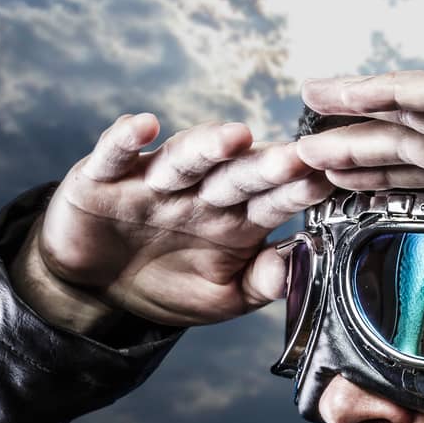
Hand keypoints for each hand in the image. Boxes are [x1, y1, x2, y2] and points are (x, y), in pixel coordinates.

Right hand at [15, 114, 334, 333]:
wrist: (97, 290)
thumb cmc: (167, 284)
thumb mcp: (221, 296)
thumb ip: (260, 283)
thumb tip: (296, 269)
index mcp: (234, 217)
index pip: (272, 200)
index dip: (297, 190)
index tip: (326, 181)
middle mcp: (199, 191)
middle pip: (235, 174)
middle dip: (264, 165)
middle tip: (296, 156)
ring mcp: (153, 180)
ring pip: (182, 158)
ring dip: (207, 146)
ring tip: (234, 137)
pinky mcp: (104, 176)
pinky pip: (115, 153)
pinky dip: (126, 138)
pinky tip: (145, 126)